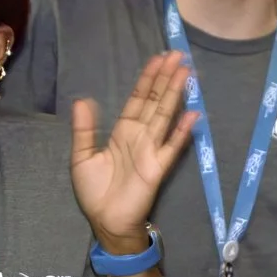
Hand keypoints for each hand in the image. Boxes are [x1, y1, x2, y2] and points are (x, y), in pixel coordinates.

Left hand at [70, 52, 196, 248]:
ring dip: (176, 94)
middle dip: (166, 79)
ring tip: (187, 73)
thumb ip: (84, 130)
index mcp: (122, 132)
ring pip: (165, 116)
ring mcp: (151, 150)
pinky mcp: (158, 167)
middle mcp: (140, 136)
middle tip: (178, 55)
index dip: (147, 79)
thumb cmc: (95, 191)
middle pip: (155, 101)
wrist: (106, 221)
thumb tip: (82, 100)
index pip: (137, 99)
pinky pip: (173, 146)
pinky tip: (194, 113)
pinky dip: (183, 131)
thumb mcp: (81, 157)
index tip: (157, 59)